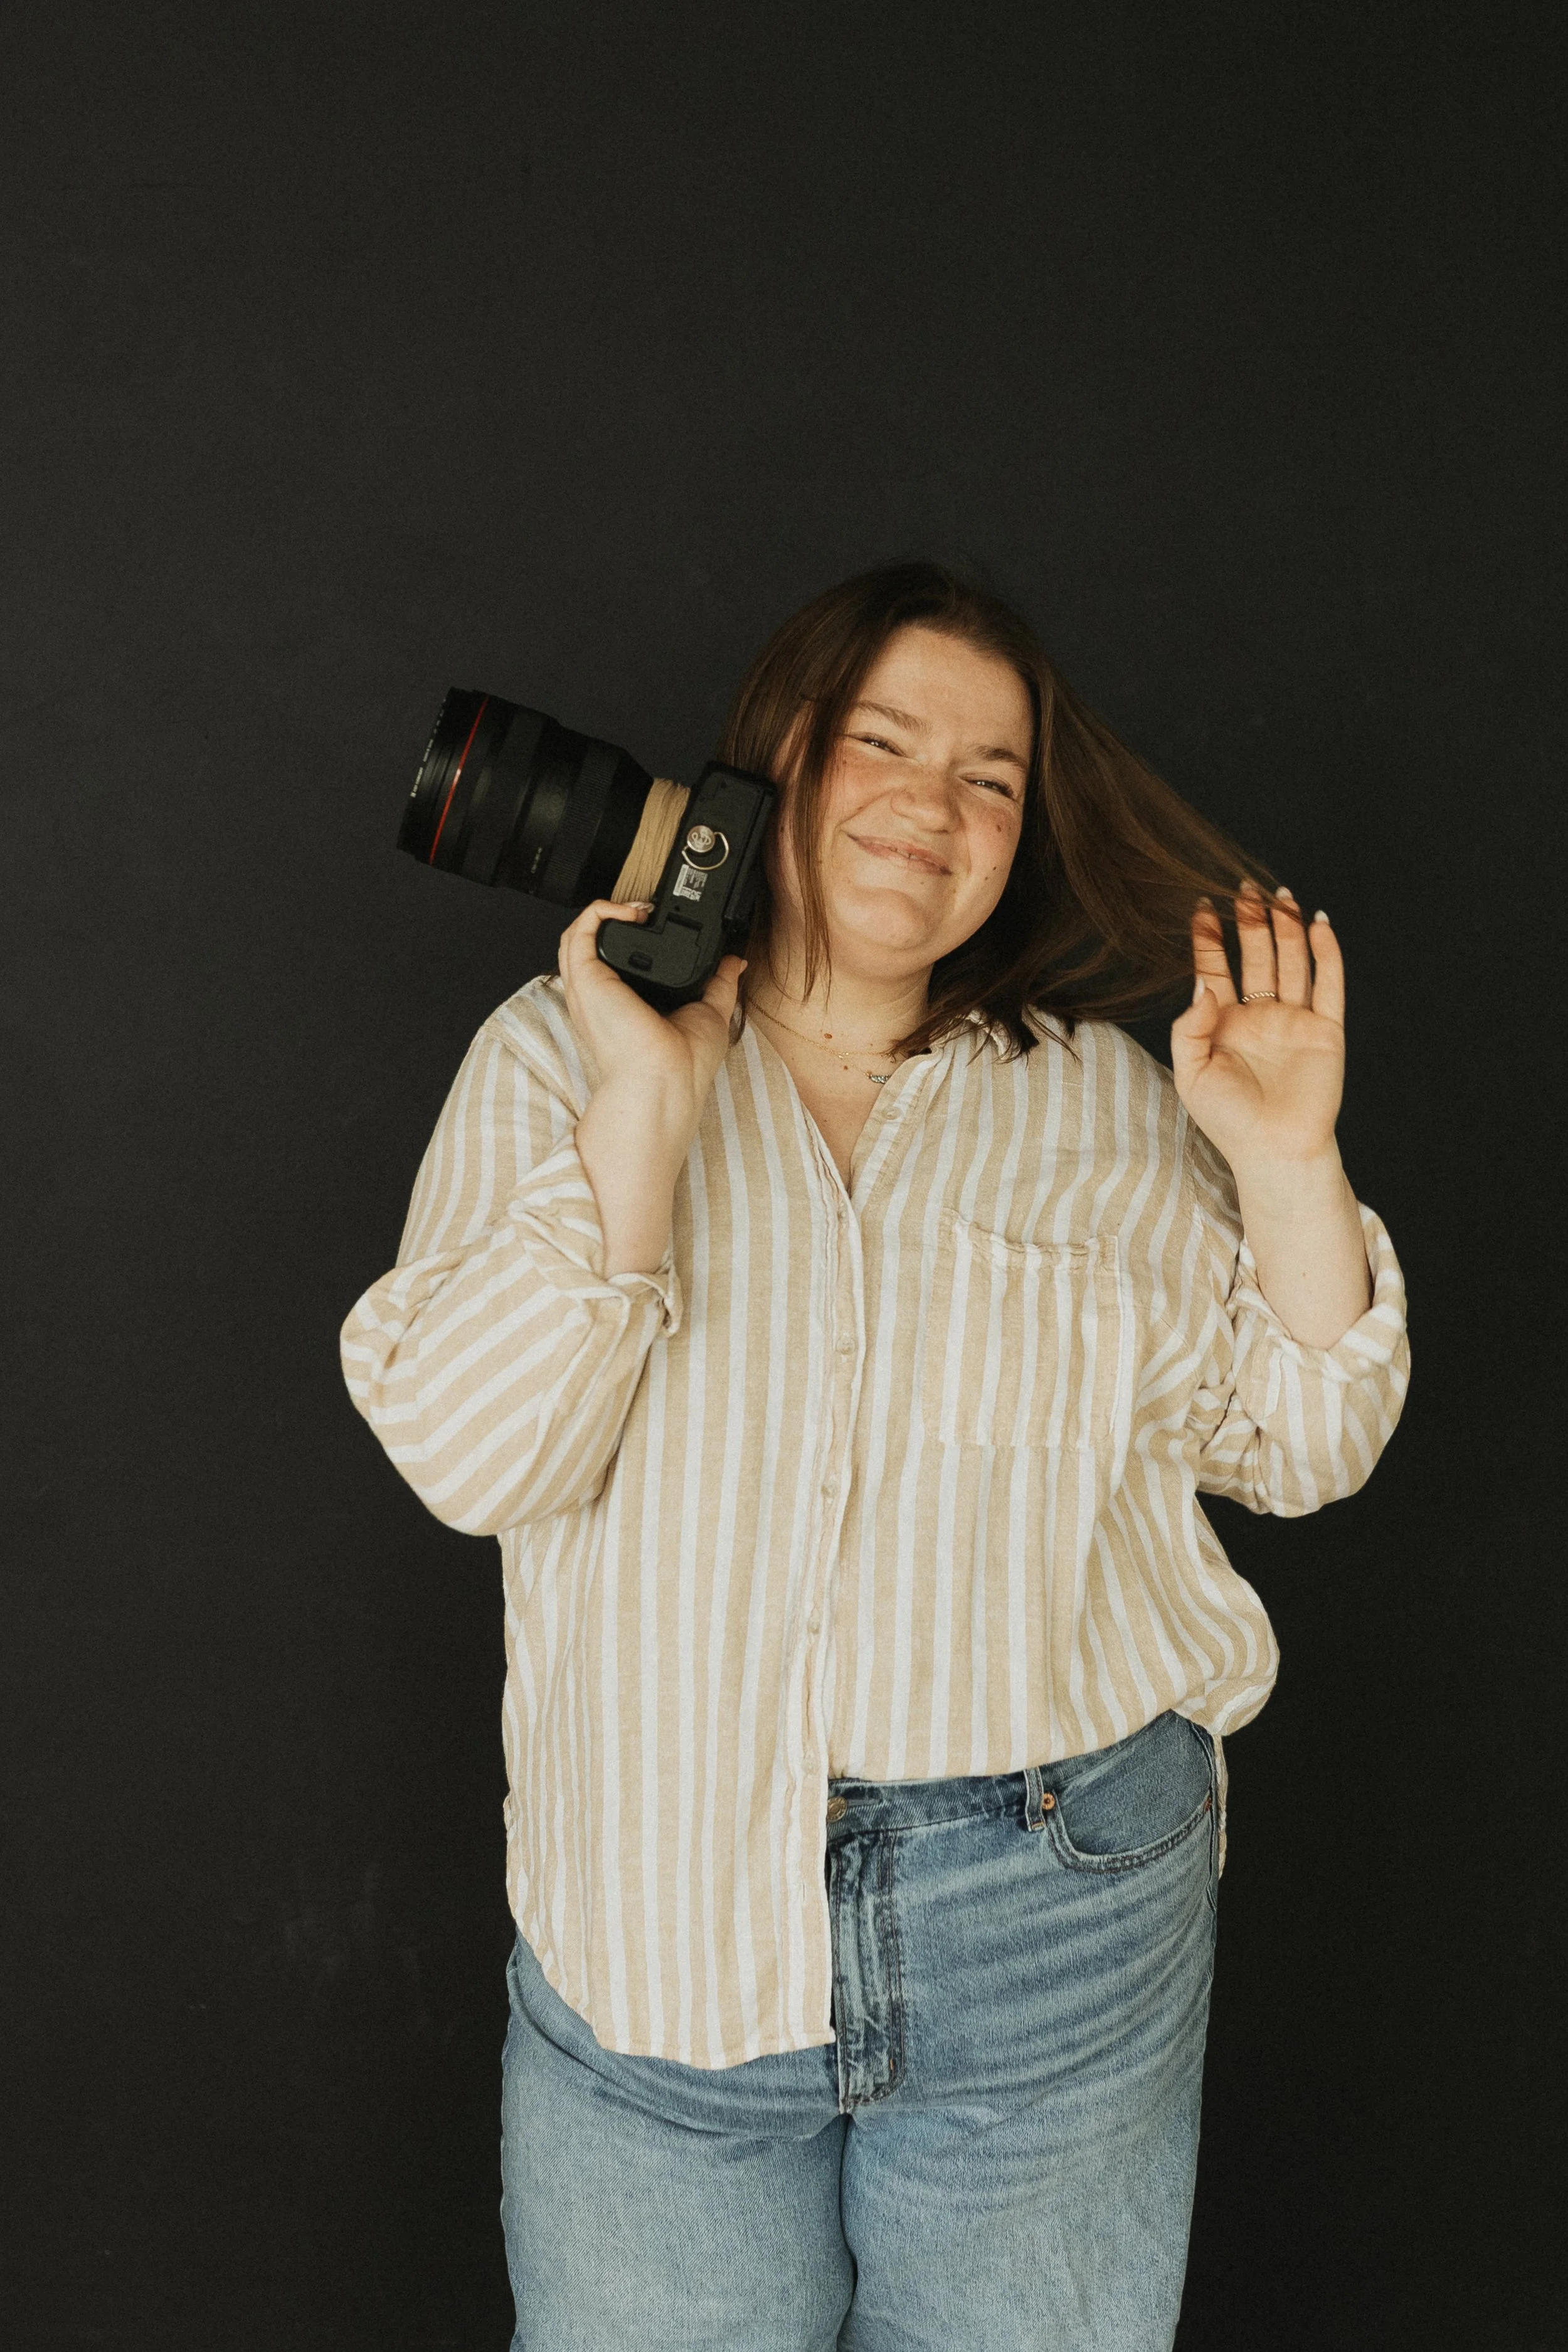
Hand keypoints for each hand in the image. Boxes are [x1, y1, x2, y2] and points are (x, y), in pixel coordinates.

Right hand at [561, 902, 747, 1274]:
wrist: (667, 1082)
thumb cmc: (682, 1067)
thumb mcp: (710, 1012)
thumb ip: (719, 982)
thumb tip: (735, 959)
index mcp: (622, 1006)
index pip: (610, 961)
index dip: (628, 936)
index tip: (656, 920)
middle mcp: (600, 997)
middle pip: (587, 945)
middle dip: (613, 919)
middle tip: (645, 911)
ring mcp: (588, 989)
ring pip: (574, 936)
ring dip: (603, 913)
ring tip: (637, 909)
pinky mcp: (586, 981)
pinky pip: (579, 932)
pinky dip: (600, 911)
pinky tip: (631, 911)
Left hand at [1169, 883, 1345, 1176]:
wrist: (1274, 1152)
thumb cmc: (1227, 1120)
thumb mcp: (1191, 1073)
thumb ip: (1189, 1026)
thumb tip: (1201, 984)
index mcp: (1224, 1023)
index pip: (1215, 968)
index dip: (1209, 938)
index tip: (1202, 906)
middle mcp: (1260, 1015)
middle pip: (1256, 955)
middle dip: (1250, 922)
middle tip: (1244, 889)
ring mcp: (1294, 1020)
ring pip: (1292, 961)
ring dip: (1286, 928)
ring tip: (1279, 895)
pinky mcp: (1326, 1030)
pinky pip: (1329, 984)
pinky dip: (1327, 953)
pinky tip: (1318, 924)